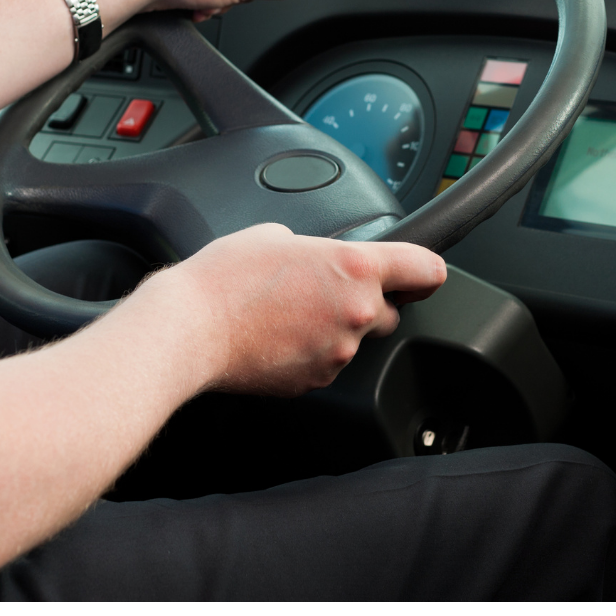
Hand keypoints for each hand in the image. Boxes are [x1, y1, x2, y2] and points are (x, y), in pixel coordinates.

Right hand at [148, 223, 447, 396]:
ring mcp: (338, 351)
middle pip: (388, 312)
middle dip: (364, 302)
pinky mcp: (315, 380)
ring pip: (353, 339)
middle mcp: (357, 312)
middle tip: (321, 292)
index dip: (426, 271)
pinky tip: (276, 337)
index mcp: (356, 268)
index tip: (423, 276)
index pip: (425, 269)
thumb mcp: (273, 235)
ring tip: (286, 314)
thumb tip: (314, 259)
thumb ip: (313, 248)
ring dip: (332, 328)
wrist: (189, 329)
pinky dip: (309, 351)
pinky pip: (325, 362)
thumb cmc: (224, 278)